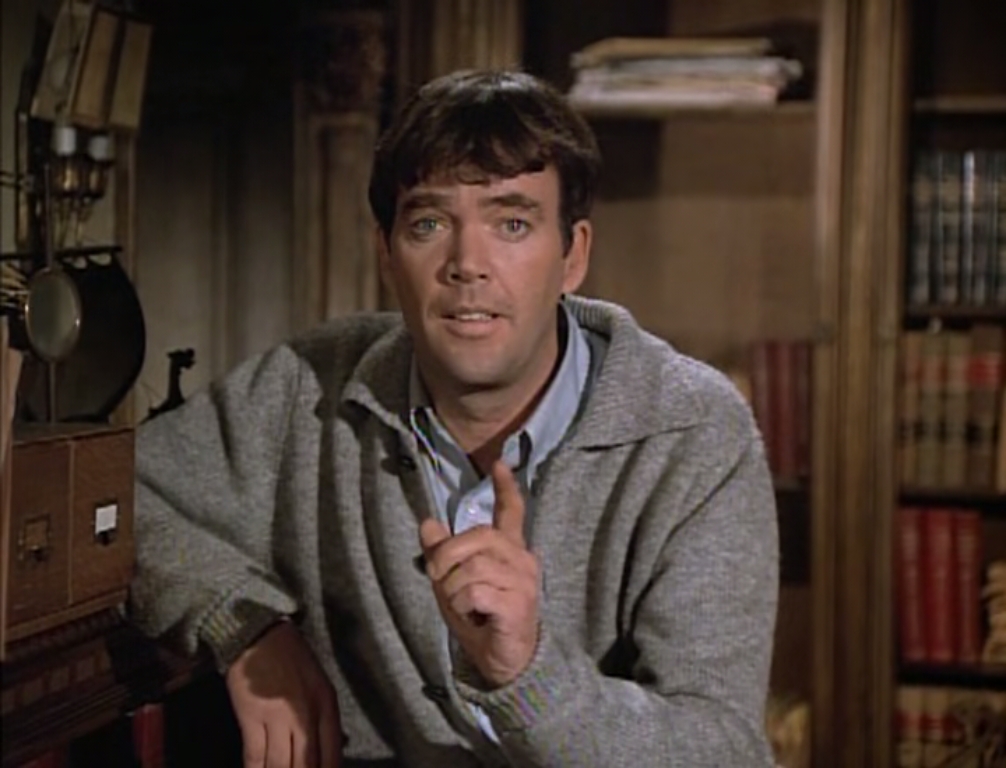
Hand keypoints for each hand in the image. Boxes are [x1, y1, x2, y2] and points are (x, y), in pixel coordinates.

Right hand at [225, 620, 341, 767]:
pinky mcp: (251, 716)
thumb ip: (324, 719)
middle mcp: (305, 713)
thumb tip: (331, 751)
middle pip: (306, 764)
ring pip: (280, 765)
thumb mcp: (319, 684)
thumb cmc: (292, 659)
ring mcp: (277, 716)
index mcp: (326, 705)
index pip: (331, 754)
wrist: (260, 635)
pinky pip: (255, 755)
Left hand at [419, 461, 539, 686]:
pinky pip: (475, 591)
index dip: (506, 488)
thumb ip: (444, 554)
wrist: (505, 663)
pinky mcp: (518, 603)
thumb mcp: (454, 583)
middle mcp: (521, 559)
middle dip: (447, 557)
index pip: (512, 512)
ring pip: (472, 567)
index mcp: (509, 550)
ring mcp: (523, 581)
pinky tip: (473, 616)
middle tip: (440, 580)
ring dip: (453, 589)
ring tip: (462, 606)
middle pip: (477, 536)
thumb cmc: (482, 619)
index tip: (499, 463)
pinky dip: (463, 605)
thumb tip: (427, 523)